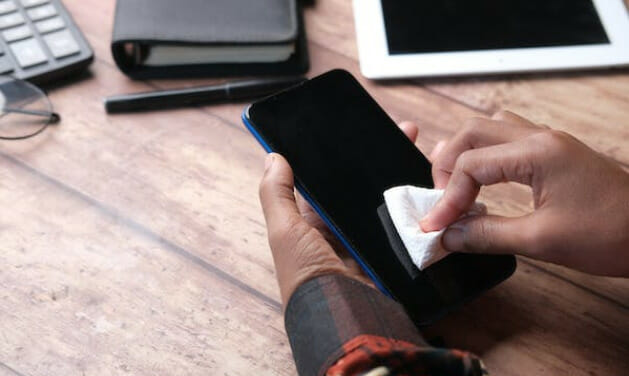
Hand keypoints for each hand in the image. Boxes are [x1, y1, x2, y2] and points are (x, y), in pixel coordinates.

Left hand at [259, 123, 418, 304]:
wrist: (345, 315)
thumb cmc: (308, 275)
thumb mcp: (284, 231)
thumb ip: (276, 194)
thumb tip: (272, 156)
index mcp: (315, 225)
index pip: (329, 182)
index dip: (340, 158)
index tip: (357, 130)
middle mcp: (344, 231)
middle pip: (362, 189)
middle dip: (379, 162)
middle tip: (404, 131)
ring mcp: (372, 240)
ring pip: (389, 202)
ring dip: (404, 178)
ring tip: (421, 146)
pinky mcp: (396, 251)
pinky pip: (409, 222)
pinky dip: (420, 204)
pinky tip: (434, 179)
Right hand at [420, 111, 628, 276]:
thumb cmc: (613, 232)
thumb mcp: (542, 241)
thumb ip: (488, 235)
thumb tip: (451, 236)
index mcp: (538, 152)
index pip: (471, 164)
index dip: (447, 196)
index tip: (438, 225)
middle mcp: (541, 138)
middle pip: (473, 133)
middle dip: (448, 165)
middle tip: (441, 200)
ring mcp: (550, 142)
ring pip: (491, 130)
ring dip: (466, 155)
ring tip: (456, 187)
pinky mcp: (556, 153)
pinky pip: (509, 141)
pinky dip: (487, 157)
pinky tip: (485, 181)